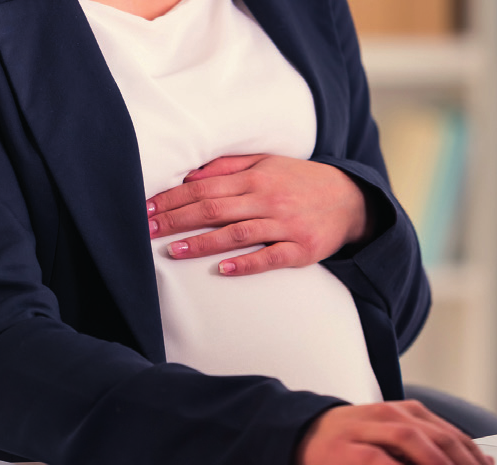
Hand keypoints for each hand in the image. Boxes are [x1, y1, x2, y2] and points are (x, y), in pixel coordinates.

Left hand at [146, 154, 372, 275]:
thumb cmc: (300, 181)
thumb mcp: (267, 163)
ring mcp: (285, 226)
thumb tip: (190, 175)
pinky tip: (224, 270)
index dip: (173, 199)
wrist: (349, 199)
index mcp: (256, 178)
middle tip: (147, 231)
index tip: (147, 209)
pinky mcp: (301, 250)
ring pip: (237, 234)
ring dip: (202, 244)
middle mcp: (267, 200)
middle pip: (214, 210)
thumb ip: (228, 168)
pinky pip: (270, 258)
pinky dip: (247, 263)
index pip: (205, 188)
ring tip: (173, 252)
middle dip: (177, 220)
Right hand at [296, 401, 496, 464]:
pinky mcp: (346, 446)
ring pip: (410, 439)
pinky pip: (374, 457)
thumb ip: (432, 452)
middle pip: (439, 436)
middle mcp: (392, 415)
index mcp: (409, 413)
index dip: (480, 462)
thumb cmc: (357, 441)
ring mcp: (368, 428)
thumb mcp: (398, 445)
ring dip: (439, 464)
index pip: (454, 436)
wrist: (306, 435)